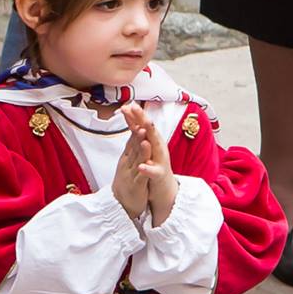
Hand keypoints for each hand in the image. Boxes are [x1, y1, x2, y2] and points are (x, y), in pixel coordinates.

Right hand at [112, 119, 149, 218]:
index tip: (133, 110)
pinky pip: (140, 177)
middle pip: (133, 144)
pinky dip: (144, 170)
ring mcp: (131, 174)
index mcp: (128, 156)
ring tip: (142, 134)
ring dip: (140, 146)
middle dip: (137, 130)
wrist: (123, 203)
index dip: (133, 123)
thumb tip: (135, 129)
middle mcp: (128, 163)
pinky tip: (145, 165)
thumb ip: (132, 146)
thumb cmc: (129, 180)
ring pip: (137, 159)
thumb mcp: (129, 162)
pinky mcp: (136, 186)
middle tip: (137, 116)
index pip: (132, 137)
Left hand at [121, 103, 177, 226]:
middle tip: (135, 108)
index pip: (143, 125)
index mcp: (153, 141)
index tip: (127, 104)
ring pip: (155, 148)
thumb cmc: (155, 165)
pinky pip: (154, 171)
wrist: (165, 188)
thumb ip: (139, 132)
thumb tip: (132, 115)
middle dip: (143, 119)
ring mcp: (160, 161)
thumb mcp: (147, 147)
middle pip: (151, 131)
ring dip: (149, 139)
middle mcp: (159, 148)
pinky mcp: (160, 175)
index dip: (136, 115)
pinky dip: (148, 169)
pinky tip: (142, 166)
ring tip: (142, 130)